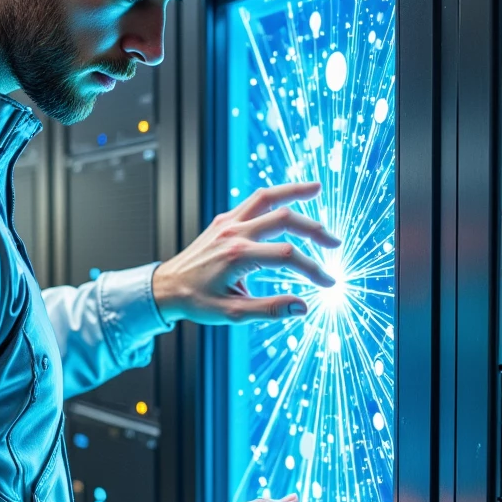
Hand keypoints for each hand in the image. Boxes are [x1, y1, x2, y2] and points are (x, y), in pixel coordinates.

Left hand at [151, 182, 339, 325]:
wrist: (166, 287)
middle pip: (284, 219)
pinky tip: (290, 198)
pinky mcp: (224, 220)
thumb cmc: (197, 301)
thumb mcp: (232, 314)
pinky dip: (274, 196)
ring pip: (267, 197)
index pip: (288, 256)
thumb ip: (269, 310)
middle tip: (335, 243)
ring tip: (318, 188)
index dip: (313, 269)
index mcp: (237, 256)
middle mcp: (234, 233)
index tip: (328, 283)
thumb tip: (304, 307)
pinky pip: (253, 201)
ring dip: (294, 191)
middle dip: (315, 229)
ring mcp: (228, 222)